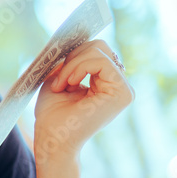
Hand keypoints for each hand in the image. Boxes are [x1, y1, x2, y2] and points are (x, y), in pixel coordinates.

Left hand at [33, 39, 133, 160]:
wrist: (52, 141)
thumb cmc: (53, 115)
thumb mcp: (59, 78)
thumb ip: (71, 59)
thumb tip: (78, 36)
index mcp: (106, 83)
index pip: (96, 50)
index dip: (74, 53)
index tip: (58, 74)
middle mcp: (119, 86)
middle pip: (99, 46)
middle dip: (73, 56)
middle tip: (59, 79)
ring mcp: (124, 90)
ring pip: (99, 51)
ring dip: (72, 64)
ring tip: (61, 85)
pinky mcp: (122, 93)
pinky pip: (100, 61)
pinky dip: (78, 67)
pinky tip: (68, 84)